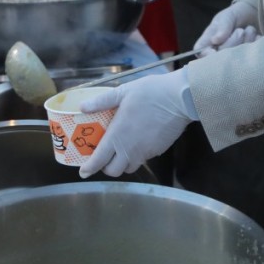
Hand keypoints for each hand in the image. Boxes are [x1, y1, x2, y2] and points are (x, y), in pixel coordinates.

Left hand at [78, 69, 194, 177]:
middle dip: (105, 167)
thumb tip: (83, 106)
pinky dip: (136, 156)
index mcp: (117, 135)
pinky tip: (137, 142)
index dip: (89, 168)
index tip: (83, 172)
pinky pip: (143, 160)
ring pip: (129, 168)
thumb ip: (102, 101)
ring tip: (120, 150)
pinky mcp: (157, 151)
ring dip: (121, 163)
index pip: (99, 160)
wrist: (180, 98)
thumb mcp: (123, 92)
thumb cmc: (150, 92)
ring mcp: (145, 152)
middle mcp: (130, 148)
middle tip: (103, 156)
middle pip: (113, 171)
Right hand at [193, 0, 259, 55]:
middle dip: (232, 42)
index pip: (202, 54)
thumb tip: (216, 40)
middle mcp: (218, 54)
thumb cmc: (234, 17)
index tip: (213, 50)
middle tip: (240, 31)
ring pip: (236, 58)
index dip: (207, 56)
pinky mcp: (246, 61)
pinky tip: (256, 37)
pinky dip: (255, 45)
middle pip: (220, 57)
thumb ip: (222, 26)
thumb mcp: (227, 17)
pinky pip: (251, 58)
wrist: (253, 17)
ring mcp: (232, 59)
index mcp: (207, 44)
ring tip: (249, 29)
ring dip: (245, 42)